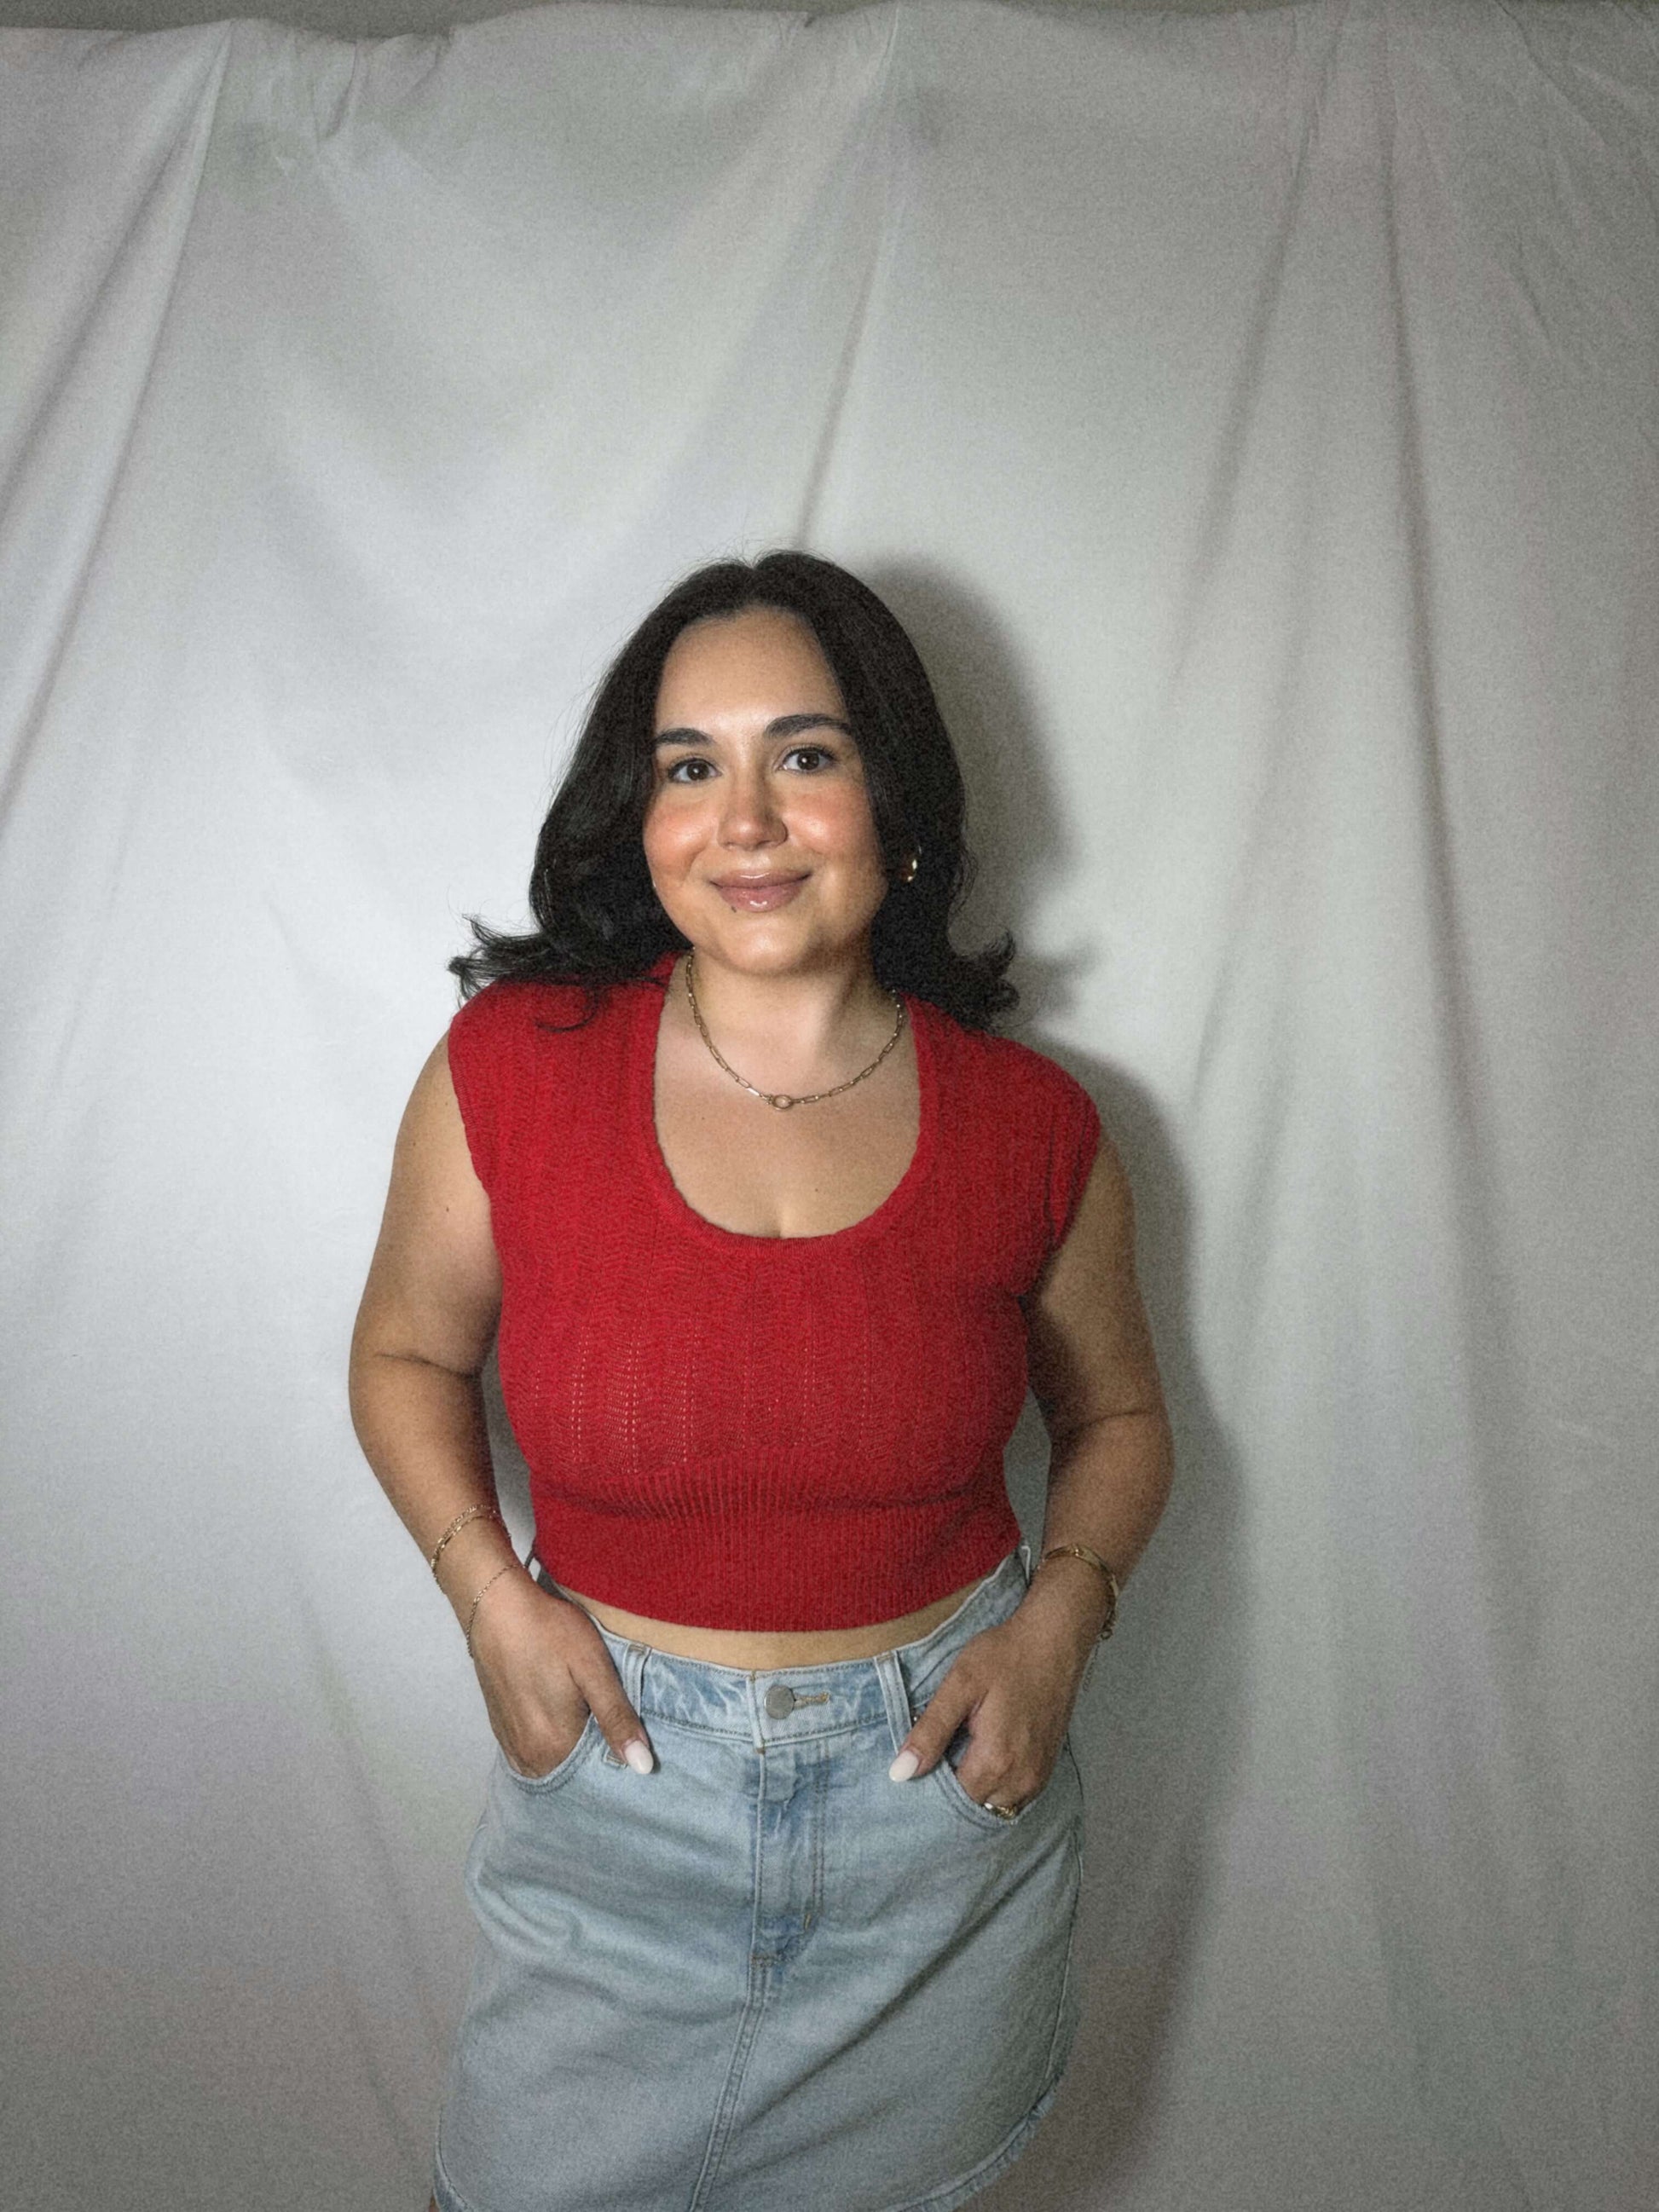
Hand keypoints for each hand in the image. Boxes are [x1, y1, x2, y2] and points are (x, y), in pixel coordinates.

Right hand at [468, 1571, 654, 1779]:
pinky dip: (550, 1743)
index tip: (633, 1738)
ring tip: (587, 1714)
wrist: (496, 1606)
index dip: (617, 1757)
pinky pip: (533, 1752)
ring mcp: (511, 1743)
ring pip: (553, 1762)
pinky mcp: (500, 1728)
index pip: (597, 1774)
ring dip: (572, 1748)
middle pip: (574, 1769)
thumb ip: (617, 1718)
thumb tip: (643, 1766)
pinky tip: (561, 1716)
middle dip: (595, 1754)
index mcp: (555, 1747)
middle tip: (613, 1720)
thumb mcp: (593, 1668)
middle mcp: (529, 1756)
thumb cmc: (549, 1632)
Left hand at [889, 1600, 1090, 1809]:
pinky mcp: (1047, 1768)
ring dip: (976, 1783)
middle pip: (973, 1804)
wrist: (1054, 1640)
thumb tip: (900, 1773)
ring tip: (965, 1745)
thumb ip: (930, 1731)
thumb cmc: (1005, 1656)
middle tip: (944, 1745)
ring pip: (994, 1802)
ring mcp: (1038, 1777)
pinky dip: (996, 1780)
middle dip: (953, 1784)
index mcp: (996, 1761)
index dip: (931, 1782)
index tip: (924, 1756)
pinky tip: (987, 1749)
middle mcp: (1022, 1780)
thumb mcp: (960, 1685)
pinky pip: (1013, 1793)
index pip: (951, 1800)